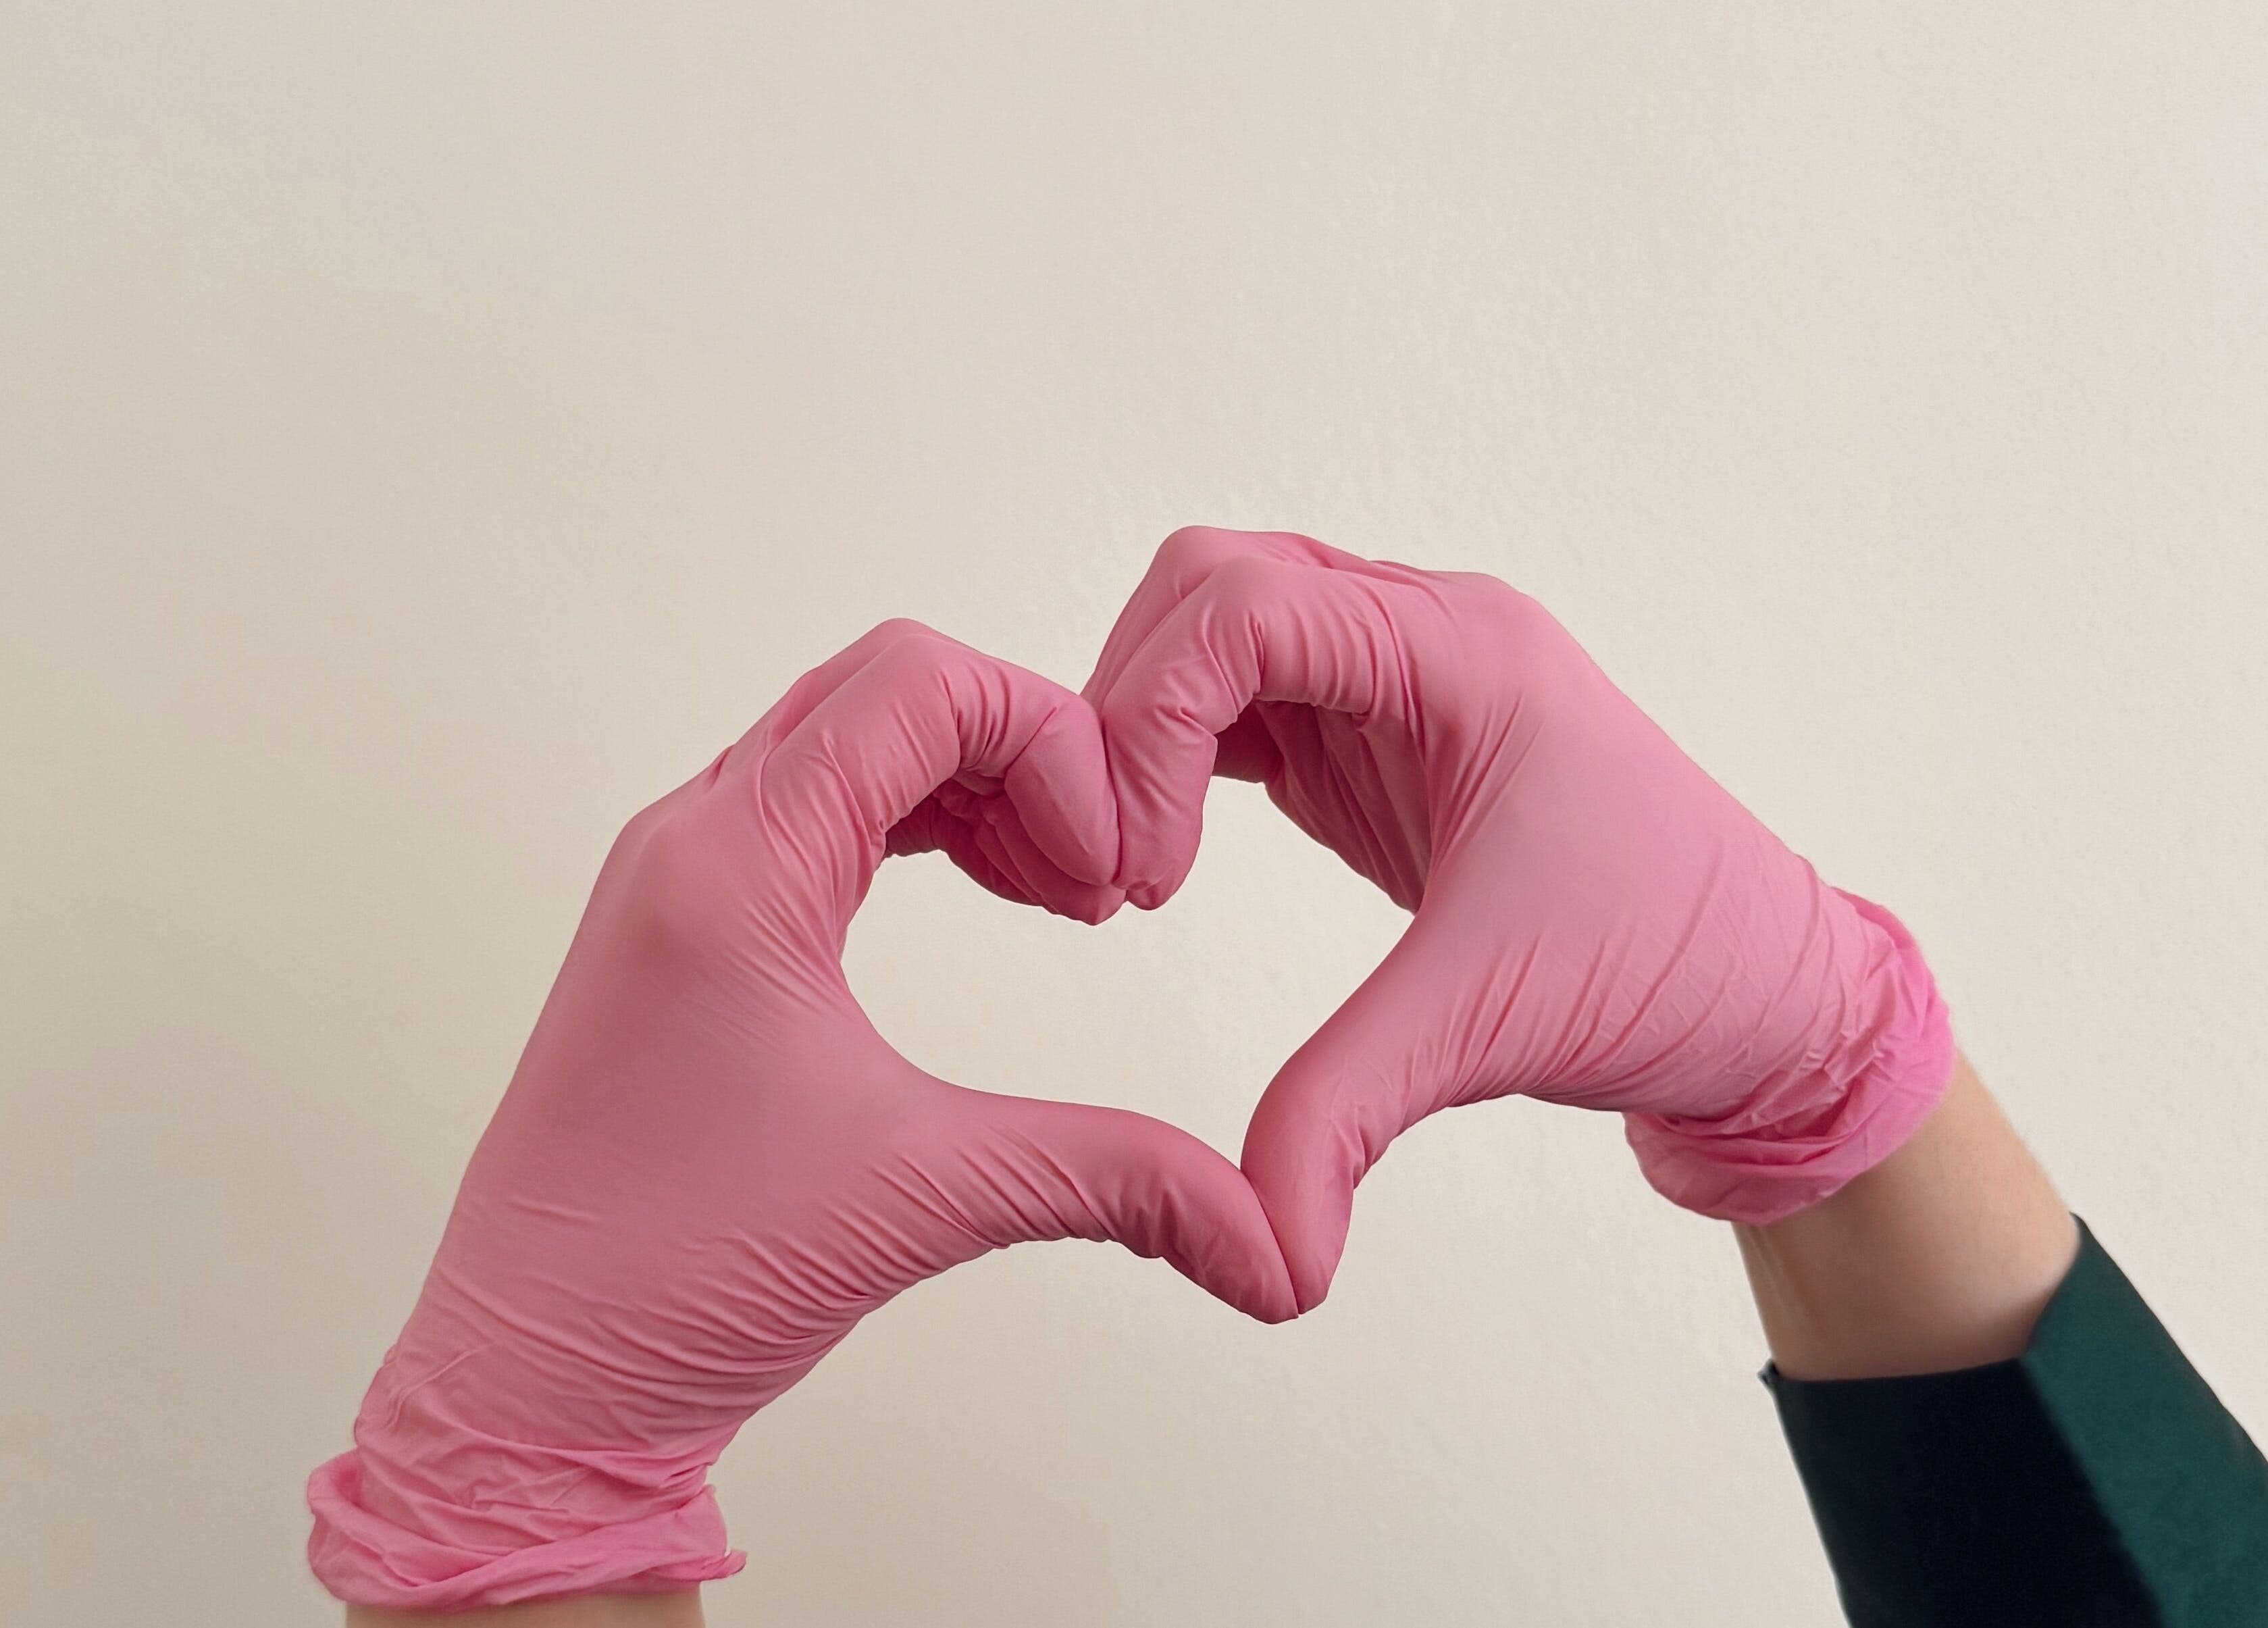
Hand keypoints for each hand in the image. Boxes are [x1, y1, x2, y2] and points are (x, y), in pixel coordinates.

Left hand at [308, 619, 1295, 1611]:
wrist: (530, 1383)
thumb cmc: (674, 1280)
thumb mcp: (925, 1199)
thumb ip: (1116, 1181)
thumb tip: (1271, 1241)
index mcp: (733, 867)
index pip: (918, 686)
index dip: (1053, 744)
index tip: (1107, 873)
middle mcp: (691, 840)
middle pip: (889, 689)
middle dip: (1027, 756)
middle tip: (1098, 879)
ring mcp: (678, 877)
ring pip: (852, 741)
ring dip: (976, 788)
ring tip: (1062, 894)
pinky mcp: (686, 926)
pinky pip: (820, 807)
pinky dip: (921, 824)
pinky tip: (991, 896)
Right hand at [1085, 528, 1954, 1309]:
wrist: (1770, 997)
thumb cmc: (1670, 971)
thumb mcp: (1491, 1026)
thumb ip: (1347, 1112)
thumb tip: (1261, 1258)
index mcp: (1465, 652)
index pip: (1243, 608)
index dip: (1151, 721)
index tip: (1145, 872)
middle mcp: (1429, 635)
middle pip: (1212, 585)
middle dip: (1132, 707)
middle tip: (1119, 863)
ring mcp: (1402, 682)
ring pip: (1217, 629)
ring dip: (1148, 727)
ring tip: (1134, 868)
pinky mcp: (1381, 741)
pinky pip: (1244, 699)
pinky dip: (1181, 757)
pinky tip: (1168, 858)